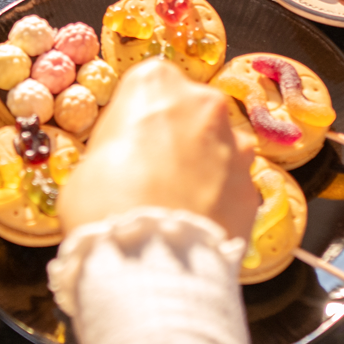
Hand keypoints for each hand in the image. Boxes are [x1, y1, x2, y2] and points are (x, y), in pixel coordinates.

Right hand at [58, 60, 258, 241]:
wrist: (151, 260)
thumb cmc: (105, 203)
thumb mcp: (88, 164)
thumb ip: (114, 150)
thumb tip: (121, 164)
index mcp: (155, 83)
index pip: (147, 85)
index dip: (135, 116)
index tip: (126, 140)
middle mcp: (203, 103)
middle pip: (189, 112)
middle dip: (175, 137)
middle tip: (149, 173)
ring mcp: (235, 145)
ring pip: (216, 147)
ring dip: (201, 167)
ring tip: (174, 203)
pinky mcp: (254, 186)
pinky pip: (232, 185)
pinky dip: (217, 199)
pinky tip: (193, 221)